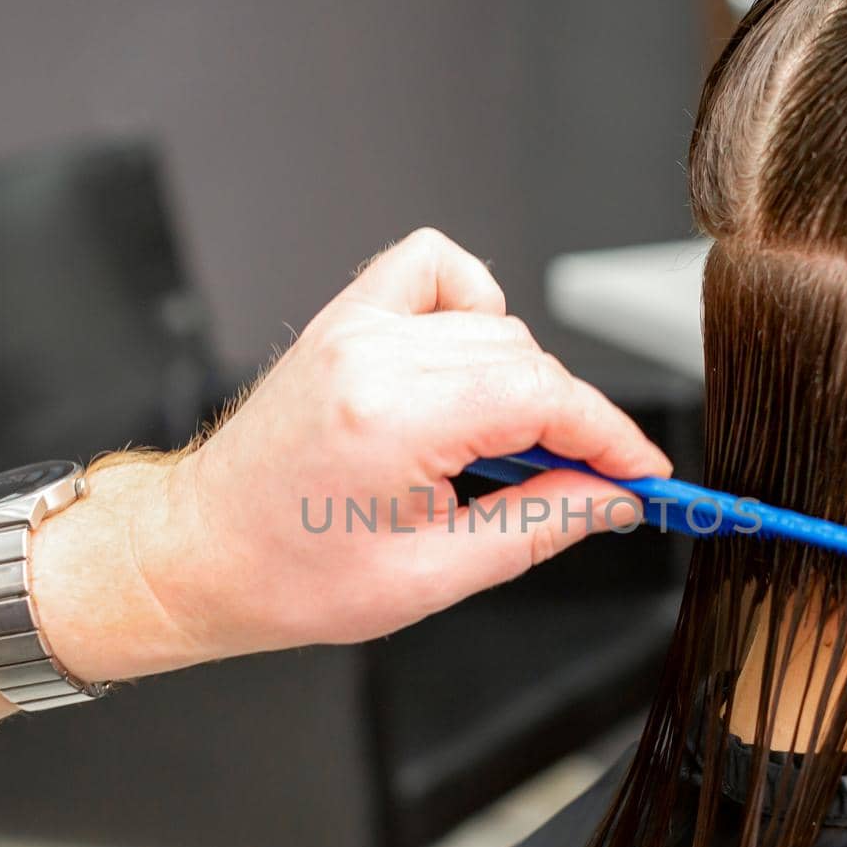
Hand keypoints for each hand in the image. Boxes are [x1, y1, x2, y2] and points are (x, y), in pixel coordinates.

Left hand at [24, 229, 670, 690]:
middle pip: (528, 360)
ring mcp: (355, 328)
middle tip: (589, 482)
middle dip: (573, 422)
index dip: (613, 438)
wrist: (201, 552)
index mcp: (393, 418)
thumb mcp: (434, 577)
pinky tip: (465, 368)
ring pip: (493, 321)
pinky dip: (470, 307)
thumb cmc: (291, 575)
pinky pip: (434, 269)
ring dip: (523, 379)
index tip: (644, 473)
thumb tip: (612, 498)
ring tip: (504, 448)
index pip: (546, 398)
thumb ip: (539, 525)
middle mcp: (373, 355)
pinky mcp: (343, 320)